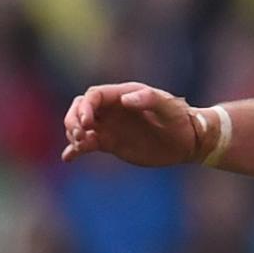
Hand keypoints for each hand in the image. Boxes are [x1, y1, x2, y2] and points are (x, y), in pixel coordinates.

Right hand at [62, 82, 206, 165]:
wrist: (186, 140)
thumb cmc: (179, 119)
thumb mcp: (168, 108)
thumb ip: (148, 99)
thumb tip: (125, 99)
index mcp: (122, 95)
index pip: (93, 96)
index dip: (84, 107)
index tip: (87, 123)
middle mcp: (112, 108)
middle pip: (80, 107)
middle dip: (73, 119)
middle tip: (80, 135)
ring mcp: (109, 126)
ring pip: (80, 125)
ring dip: (73, 134)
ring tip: (81, 146)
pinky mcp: (110, 143)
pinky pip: (87, 144)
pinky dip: (75, 150)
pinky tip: (68, 158)